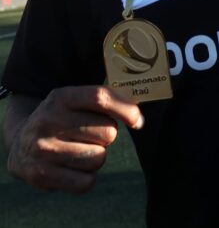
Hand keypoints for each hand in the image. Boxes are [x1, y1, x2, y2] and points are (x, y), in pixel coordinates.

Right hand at [6, 86, 143, 192]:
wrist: (20, 145)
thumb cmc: (63, 120)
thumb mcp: (76, 101)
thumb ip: (108, 101)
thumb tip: (138, 120)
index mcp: (61, 97)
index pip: (101, 98)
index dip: (127, 110)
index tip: (137, 121)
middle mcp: (49, 121)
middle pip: (108, 132)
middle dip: (107, 136)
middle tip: (89, 136)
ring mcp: (43, 149)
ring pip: (99, 158)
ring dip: (96, 157)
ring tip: (78, 150)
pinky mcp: (42, 175)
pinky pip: (86, 182)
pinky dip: (86, 178)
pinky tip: (71, 167)